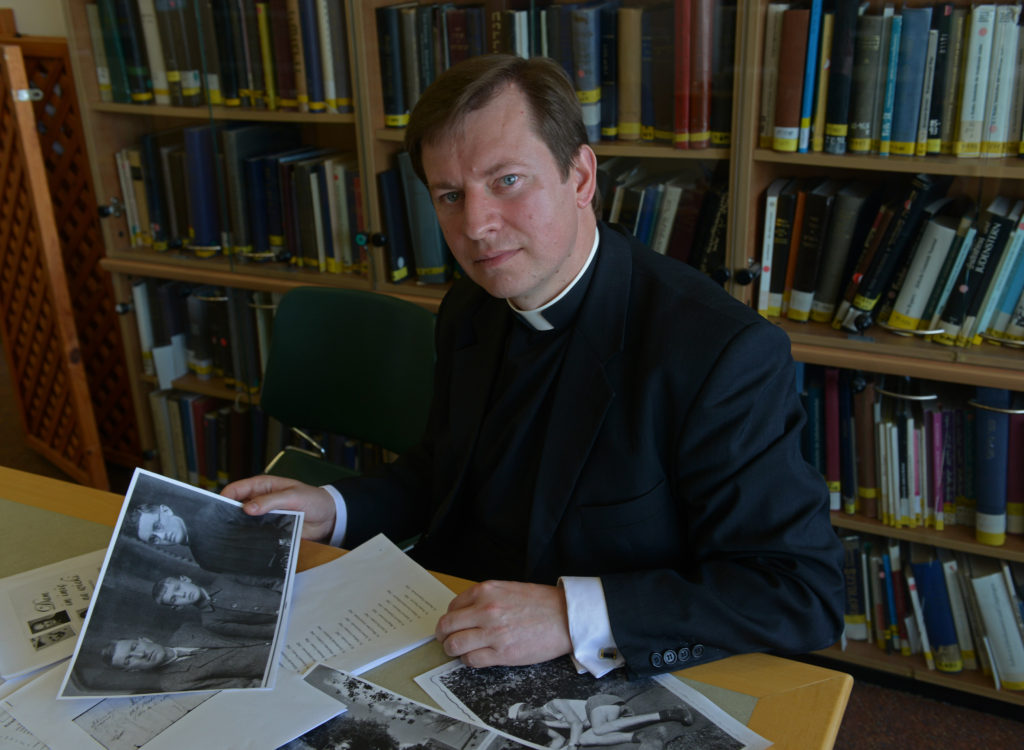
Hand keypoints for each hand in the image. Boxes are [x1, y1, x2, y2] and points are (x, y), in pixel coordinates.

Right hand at [221, 475, 336, 541]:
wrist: (329, 518)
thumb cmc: (313, 499)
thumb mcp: (293, 496)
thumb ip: (271, 501)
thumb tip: (248, 508)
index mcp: (263, 486)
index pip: (237, 489)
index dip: (225, 497)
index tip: (217, 508)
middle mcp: (260, 501)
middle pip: (236, 507)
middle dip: (227, 515)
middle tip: (221, 525)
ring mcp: (264, 517)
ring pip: (244, 523)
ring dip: (238, 528)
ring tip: (230, 537)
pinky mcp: (270, 531)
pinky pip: (256, 535)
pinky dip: (250, 539)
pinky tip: (245, 545)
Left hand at [435, 580, 571, 667]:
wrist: (566, 617)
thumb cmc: (541, 603)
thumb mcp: (508, 589)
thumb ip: (485, 598)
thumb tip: (465, 612)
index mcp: (486, 591)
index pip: (452, 606)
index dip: (450, 618)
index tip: (452, 624)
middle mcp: (485, 610)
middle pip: (447, 626)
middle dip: (443, 635)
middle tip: (446, 640)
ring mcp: (492, 633)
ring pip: (454, 645)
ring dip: (452, 650)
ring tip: (458, 651)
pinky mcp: (501, 653)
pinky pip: (471, 660)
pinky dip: (468, 660)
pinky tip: (475, 657)